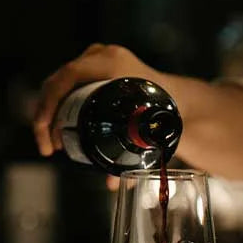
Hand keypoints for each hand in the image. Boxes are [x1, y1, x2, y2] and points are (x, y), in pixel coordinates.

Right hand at [33, 44, 242, 185]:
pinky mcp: (102, 78)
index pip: (70, 78)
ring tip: (54, 145)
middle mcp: (107, 59)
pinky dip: (63, 111)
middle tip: (50, 148)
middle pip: (60, 83)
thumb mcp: (172, 132)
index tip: (52, 138)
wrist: (194, 104)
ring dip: (52, 114)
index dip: (51, 106)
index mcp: (118, 65)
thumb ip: (150, 153)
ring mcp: (103, 66)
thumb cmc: (183, 115)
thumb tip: (113, 182)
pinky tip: (62, 134)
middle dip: (47, 115)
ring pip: (63, 86)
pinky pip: (73, 90)